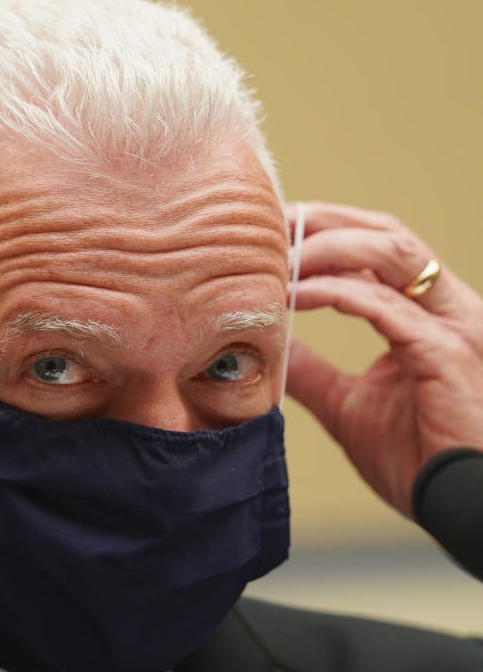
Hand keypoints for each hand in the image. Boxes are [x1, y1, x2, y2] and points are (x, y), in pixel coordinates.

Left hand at [285, 201, 482, 516]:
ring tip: (278, 256)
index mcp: (428, 317)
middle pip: (387, 233)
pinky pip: (383, 304)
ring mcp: (454, 326)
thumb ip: (311, 370)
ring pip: (393, 250)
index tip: (275, 231)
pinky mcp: (446, 352)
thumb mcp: (347, 404)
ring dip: (327, 246)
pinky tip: (293, 297)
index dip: (327, 231)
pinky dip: (333, 292)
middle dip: (324, 221)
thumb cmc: (418, 461)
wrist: (462, 510)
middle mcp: (448, 310)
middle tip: (269, 226)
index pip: (379, 247)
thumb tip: (269, 344)